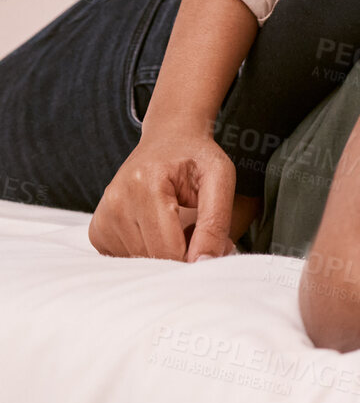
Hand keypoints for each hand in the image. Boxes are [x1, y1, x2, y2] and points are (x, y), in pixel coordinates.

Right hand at [90, 128, 236, 261]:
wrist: (168, 139)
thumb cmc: (197, 158)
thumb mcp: (220, 179)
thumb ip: (216, 222)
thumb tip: (204, 263)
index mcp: (146, 184)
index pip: (168, 248)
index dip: (196, 257)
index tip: (216, 246)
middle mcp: (116, 201)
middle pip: (153, 257)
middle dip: (183, 255)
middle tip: (199, 230)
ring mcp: (103, 216)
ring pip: (139, 262)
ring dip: (165, 254)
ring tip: (178, 225)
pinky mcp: (97, 229)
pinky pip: (125, 259)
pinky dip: (147, 253)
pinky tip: (158, 230)